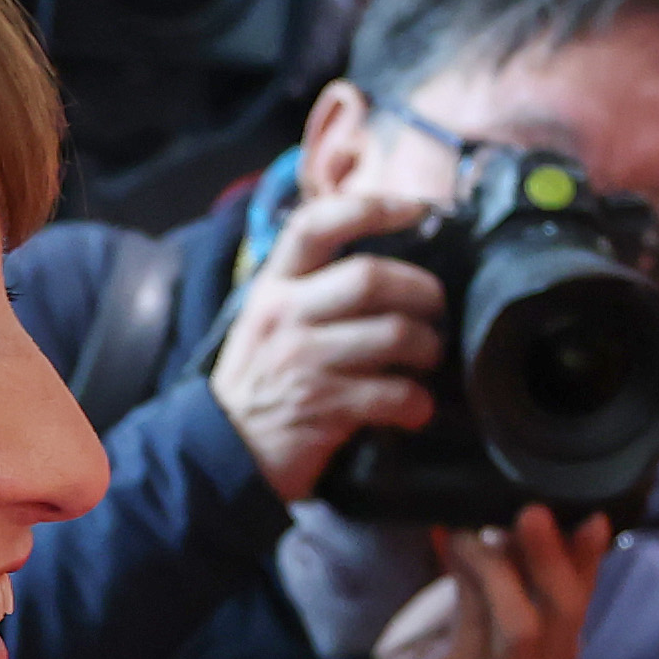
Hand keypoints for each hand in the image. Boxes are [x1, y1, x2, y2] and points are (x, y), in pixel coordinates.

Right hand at [201, 173, 450, 500]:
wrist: (223, 450)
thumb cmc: (259, 380)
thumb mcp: (267, 321)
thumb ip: (309, 289)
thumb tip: (383, 265)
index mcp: (273, 287)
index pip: (315, 226)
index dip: (370, 208)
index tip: (416, 208)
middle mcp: (285, 315)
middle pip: (370, 277)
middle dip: (420, 290)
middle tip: (435, 306)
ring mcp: (304, 360)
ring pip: (393, 333)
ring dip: (427, 346)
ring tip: (429, 357)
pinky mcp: (323, 406)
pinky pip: (393, 393)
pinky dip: (417, 402)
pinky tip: (417, 409)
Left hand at [349, 507, 605, 658]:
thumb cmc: (451, 647)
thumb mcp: (491, 602)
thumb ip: (516, 569)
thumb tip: (531, 513)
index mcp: (557, 651)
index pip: (582, 598)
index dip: (589, 559)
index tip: (592, 518)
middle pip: (565, 614)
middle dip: (551, 559)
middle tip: (533, 513)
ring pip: (521, 627)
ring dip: (498, 570)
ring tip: (473, 534)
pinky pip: (472, 628)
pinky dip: (466, 581)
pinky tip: (454, 551)